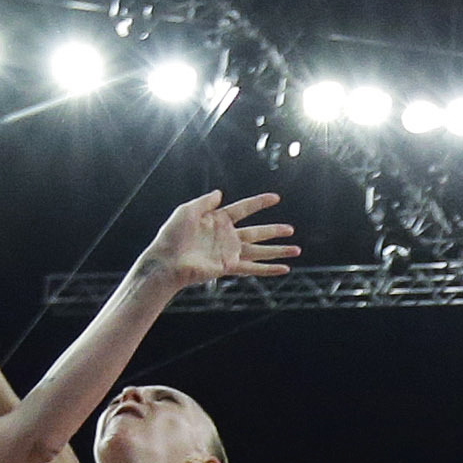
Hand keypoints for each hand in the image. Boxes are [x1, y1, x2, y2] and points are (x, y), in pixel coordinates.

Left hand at [141, 190, 293, 286]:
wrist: (166, 261)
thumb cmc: (172, 235)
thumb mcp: (187, 210)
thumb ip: (205, 202)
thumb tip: (220, 193)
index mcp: (218, 220)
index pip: (244, 209)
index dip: (260, 203)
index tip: (276, 198)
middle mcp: (227, 236)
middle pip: (257, 232)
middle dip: (274, 231)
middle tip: (291, 229)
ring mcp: (229, 252)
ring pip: (260, 251)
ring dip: (278, 251)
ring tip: (296, 249)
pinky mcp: (228, 266)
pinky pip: (253, 267)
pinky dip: (269, 269)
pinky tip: (284, 269)